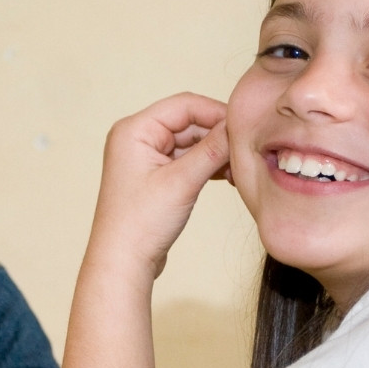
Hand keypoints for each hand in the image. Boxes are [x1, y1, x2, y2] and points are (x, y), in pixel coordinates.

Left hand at [86, 92, 229, 279]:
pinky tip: (227, 178)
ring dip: (216, 154)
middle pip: (189, 122)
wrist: (123, 262)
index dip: (217, 113)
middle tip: (245, 155)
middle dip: (218, 137)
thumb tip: (238, 127)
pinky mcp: (155, 176)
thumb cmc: (139, 224)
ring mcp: (146, 157)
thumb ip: (212, 150)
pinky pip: (187, 160)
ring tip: (237, 172)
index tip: (244, 127)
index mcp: (134, 130)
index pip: (184, 105)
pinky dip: (207, 166)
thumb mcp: (182, 182)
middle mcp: (137, 138)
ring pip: (191, 142)